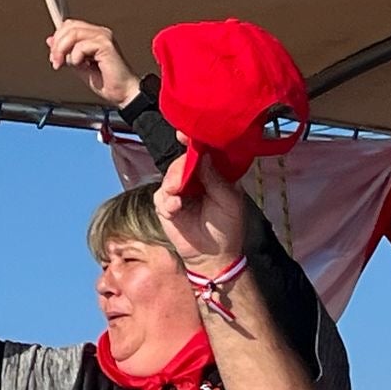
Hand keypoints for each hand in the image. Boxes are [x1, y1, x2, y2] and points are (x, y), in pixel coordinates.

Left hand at [47, 19, 141, 107]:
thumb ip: (66, 52)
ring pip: (73, 33)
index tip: (54, 56)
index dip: (58, 38)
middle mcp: (100, 33)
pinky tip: (84, 66)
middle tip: (56, 62)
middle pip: (70, 27)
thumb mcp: (78, 65)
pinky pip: (81, 46)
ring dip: (64, 51)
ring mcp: (104, 37)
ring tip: (67, 65)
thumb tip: (51, 41)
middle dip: (58, 45)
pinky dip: (76, 58)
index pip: (70, 26)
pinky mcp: (106, 45)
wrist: (122, 93)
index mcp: (94, 35)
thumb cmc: (106, 82)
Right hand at [152, 138, 245, 271]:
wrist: (214, 255)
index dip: (193, 140)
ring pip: (169, 176)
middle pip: (182, 161)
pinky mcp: (166, 206)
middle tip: (183, 176)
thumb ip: (216, 177)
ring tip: (178, 194)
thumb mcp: (229, 200)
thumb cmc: (228, 227)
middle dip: (181, 166)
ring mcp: (179, 191)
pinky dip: (168, 201)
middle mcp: (195, 178)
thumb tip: (204, 154)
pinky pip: (161, 197)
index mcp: (214, 173)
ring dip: (173, 182)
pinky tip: (176, 207)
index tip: (184, 134)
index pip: (202, 151)